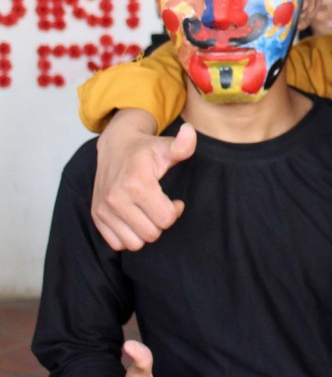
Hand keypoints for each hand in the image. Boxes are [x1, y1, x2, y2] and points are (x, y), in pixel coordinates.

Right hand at [91, 110, 196, 250]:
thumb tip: (190, 132)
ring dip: (146, 231)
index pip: (166, 219)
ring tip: (148, 213)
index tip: (175, 201)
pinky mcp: (97, 216)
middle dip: (161, 222)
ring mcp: (103, 209)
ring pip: (135, 243)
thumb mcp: (166, 146)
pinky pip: (118, 244)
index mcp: (136, 183)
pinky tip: (135, 218)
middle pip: (152, 234)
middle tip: (161, 206)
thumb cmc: (145, 150)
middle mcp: (116, 198)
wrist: (114, 146)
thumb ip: (182, 145)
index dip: (175, 211)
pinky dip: (129, 235)